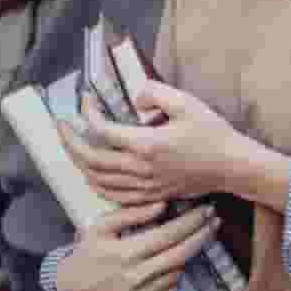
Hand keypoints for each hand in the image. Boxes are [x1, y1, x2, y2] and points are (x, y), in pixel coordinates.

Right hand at [54, 201, 219, 290]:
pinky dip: (174, 280)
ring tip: (190, 240)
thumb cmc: (88, 252)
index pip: (169, 235)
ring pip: (176, 274)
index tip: (207, 209)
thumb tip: (163, 204)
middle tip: (215, 221)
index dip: (192, 222)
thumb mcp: (101, 226)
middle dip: (202, 236)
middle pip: (180, 255)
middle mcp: (134, 278)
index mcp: (126, 254)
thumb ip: (131, 213)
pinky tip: (172, 266)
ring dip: (187, 256)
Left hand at [59, 83, 246, 204]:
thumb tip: (134, 98)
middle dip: (70, 142)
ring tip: (71, 146)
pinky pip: (113, 195)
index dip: (88, 114)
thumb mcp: (187, 103)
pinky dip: (96, 183)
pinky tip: (93, 173)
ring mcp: (144, 186)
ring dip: (79, 163)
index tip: (85, 100)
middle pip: (92, 159)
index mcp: (147, 144)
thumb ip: (156, 94)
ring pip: (98, 180)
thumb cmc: (211, 133)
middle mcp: (140, 168)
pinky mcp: (150, 195)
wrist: (231, 166)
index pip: (103, 130)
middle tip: (60, 125)